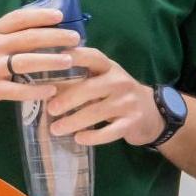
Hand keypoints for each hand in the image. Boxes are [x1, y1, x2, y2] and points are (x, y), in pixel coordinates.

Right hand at [0, 6, 82, 113]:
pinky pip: (18, 89)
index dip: (40, 15)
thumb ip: (4, 35)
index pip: (18, 19)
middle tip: (75, 38)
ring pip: (26, 62)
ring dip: (51, 60)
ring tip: (69, 60)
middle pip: (28, 38)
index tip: (60, 15)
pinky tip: (51, 90)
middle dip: (55, 36)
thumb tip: (35, 28)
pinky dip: (36, 90)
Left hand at [44, 45, 162, 145]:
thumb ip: (78, 82)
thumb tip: (43, 89)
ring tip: (55, 129)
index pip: (92, 57)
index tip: (55, 59)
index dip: (75, 56)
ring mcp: (127, 102)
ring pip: (96, 112)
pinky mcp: (132, 122)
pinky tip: (79, 138)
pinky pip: (109, 131)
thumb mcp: (101, 82)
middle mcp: (120, 81)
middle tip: (50, 109)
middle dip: (68, 99)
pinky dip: (93, 136)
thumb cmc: (116, 94)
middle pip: (90, 88)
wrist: (152, 113)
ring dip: (73, 121)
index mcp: (109, 67)